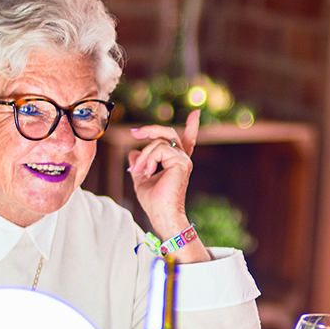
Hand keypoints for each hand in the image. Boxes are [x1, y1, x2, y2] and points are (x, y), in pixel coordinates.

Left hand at [128, 110, 209, 261]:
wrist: (162, 215)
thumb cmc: (153, 202)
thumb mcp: (141, 178)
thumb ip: (139, 164)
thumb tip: (133, 152)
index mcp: (176, 163)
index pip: (186, 141)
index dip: (191, 128)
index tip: (196, 114)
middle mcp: (182, 159)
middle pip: (167, 134)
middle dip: (150, 129)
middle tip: (134, 132)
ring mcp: (183, 160)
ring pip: (158, 142)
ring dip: (144, 156)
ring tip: (138, 171)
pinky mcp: (181, 162)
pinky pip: (158, 148)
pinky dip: (148, 159)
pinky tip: (147, 172)